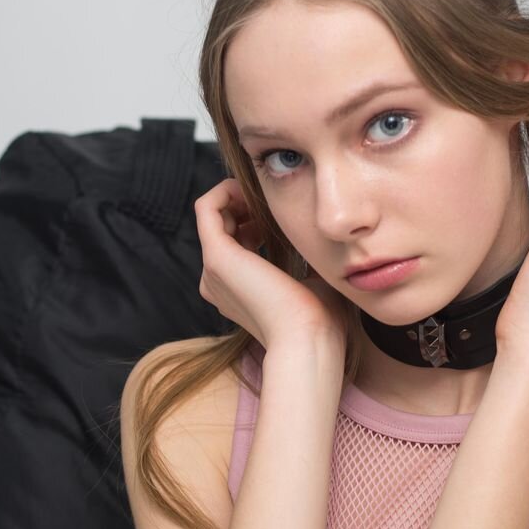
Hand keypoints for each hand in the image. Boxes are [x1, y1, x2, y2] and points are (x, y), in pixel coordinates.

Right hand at [195, 177, 352, 353]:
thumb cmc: (318, 320)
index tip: (279, 216)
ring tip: (265, 197)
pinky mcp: (216, 257)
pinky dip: (226, 190)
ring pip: (214, 215)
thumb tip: (322, 243)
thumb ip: (308, 263)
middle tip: (273, 204)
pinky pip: (206, 208)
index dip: (254, 220)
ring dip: (238, 195)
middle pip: (223, 227)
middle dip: (246, 205)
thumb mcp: (312, 283)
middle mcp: (217, 283)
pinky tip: (250, 189)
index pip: (235, 243)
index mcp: (235, 292)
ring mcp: (213, 270)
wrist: (307, 339)